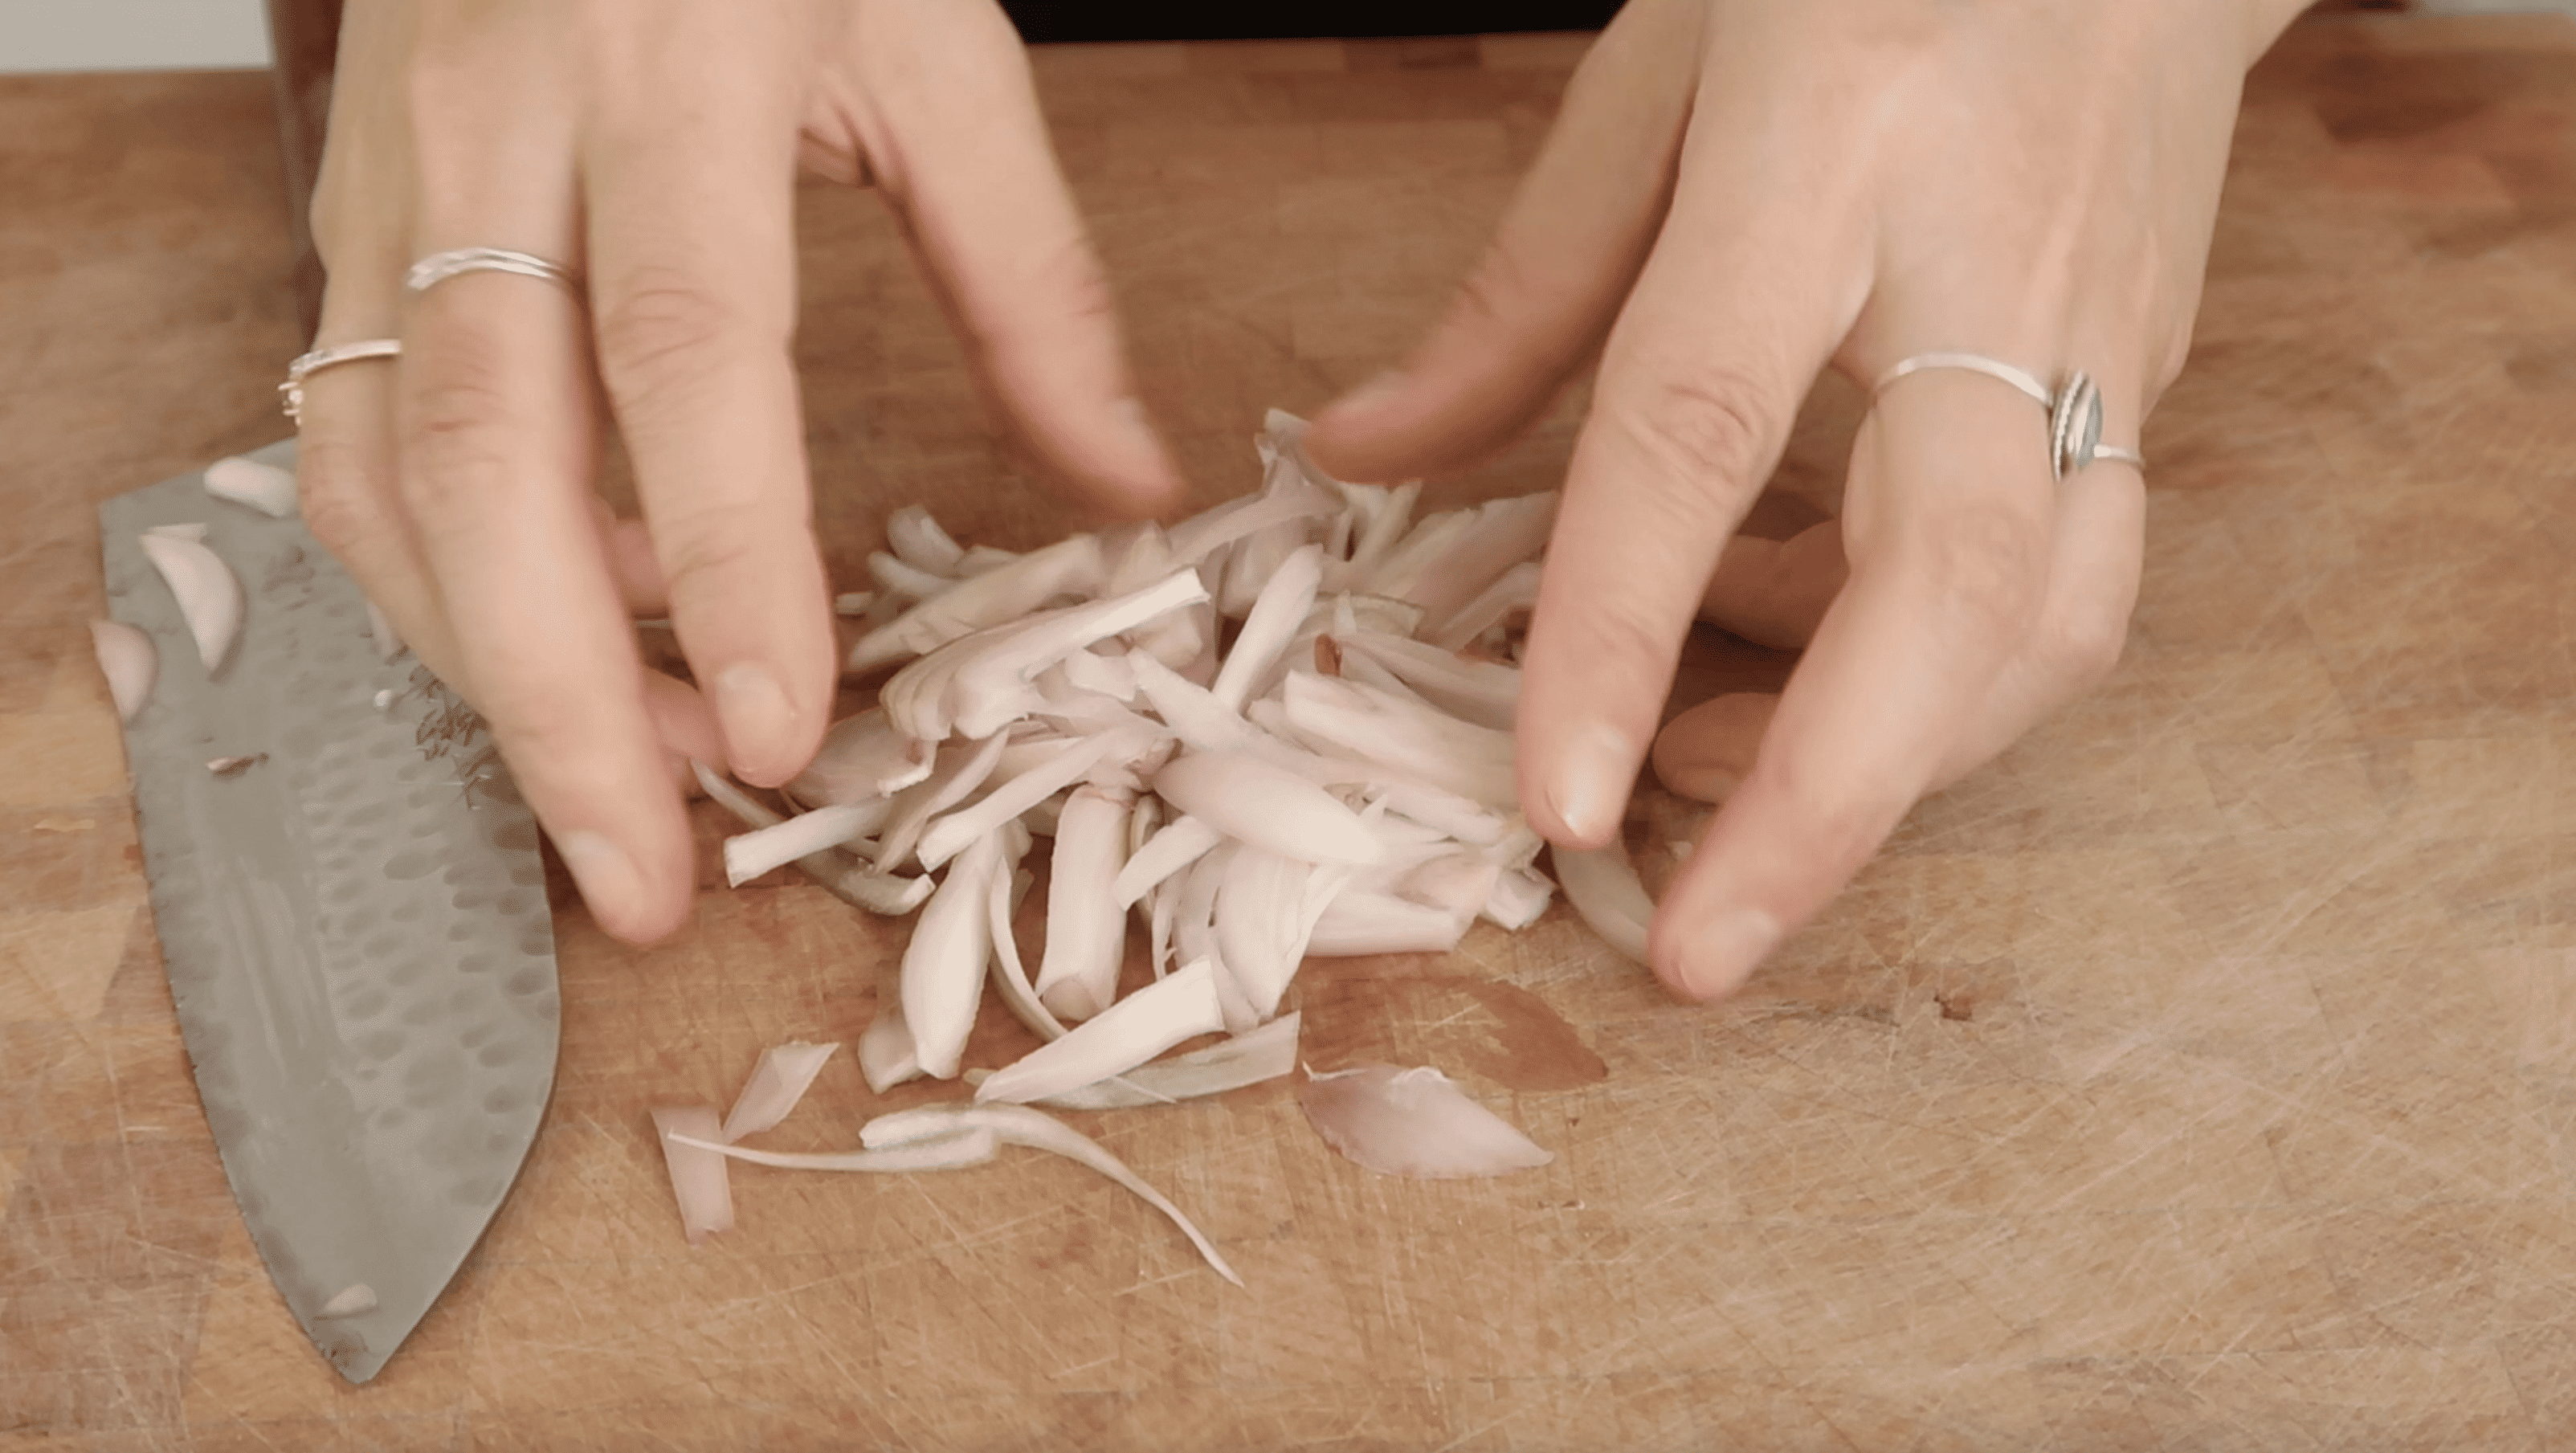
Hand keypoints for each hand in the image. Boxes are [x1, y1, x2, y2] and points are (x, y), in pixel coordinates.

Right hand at [294, 0, 1179, 942]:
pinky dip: (449, 581)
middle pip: (485, 454)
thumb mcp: (934, 51)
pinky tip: (575, 635)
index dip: (724, 559)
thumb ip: (1034, 280)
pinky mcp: (342, 224)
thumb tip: (1129, 483)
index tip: (785, 733)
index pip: (687, 353)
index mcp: (674, 74)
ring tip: (635, 790)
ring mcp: (392, 184)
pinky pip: (355, 440)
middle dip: (554, 698)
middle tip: (641, 879)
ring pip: (383, 472)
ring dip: (490, 667)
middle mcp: (499, 137)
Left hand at [1305, 0, 2310, 1000]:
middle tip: (1701, 947)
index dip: (1619, 626)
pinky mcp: (2150, 393)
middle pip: (1948, 587)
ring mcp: (2099, 342)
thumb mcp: (1661, 74)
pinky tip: (1789, 651)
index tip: (1557, 800)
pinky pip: (2056, 591)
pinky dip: (1921, 681)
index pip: (1699, 424)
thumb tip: (1355, 452)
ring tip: (1705, 792)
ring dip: (1880, 764)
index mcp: (1826, 152)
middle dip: (1826, 802)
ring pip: (2042, 625)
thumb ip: (1515, 291)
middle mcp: (1989, 263)